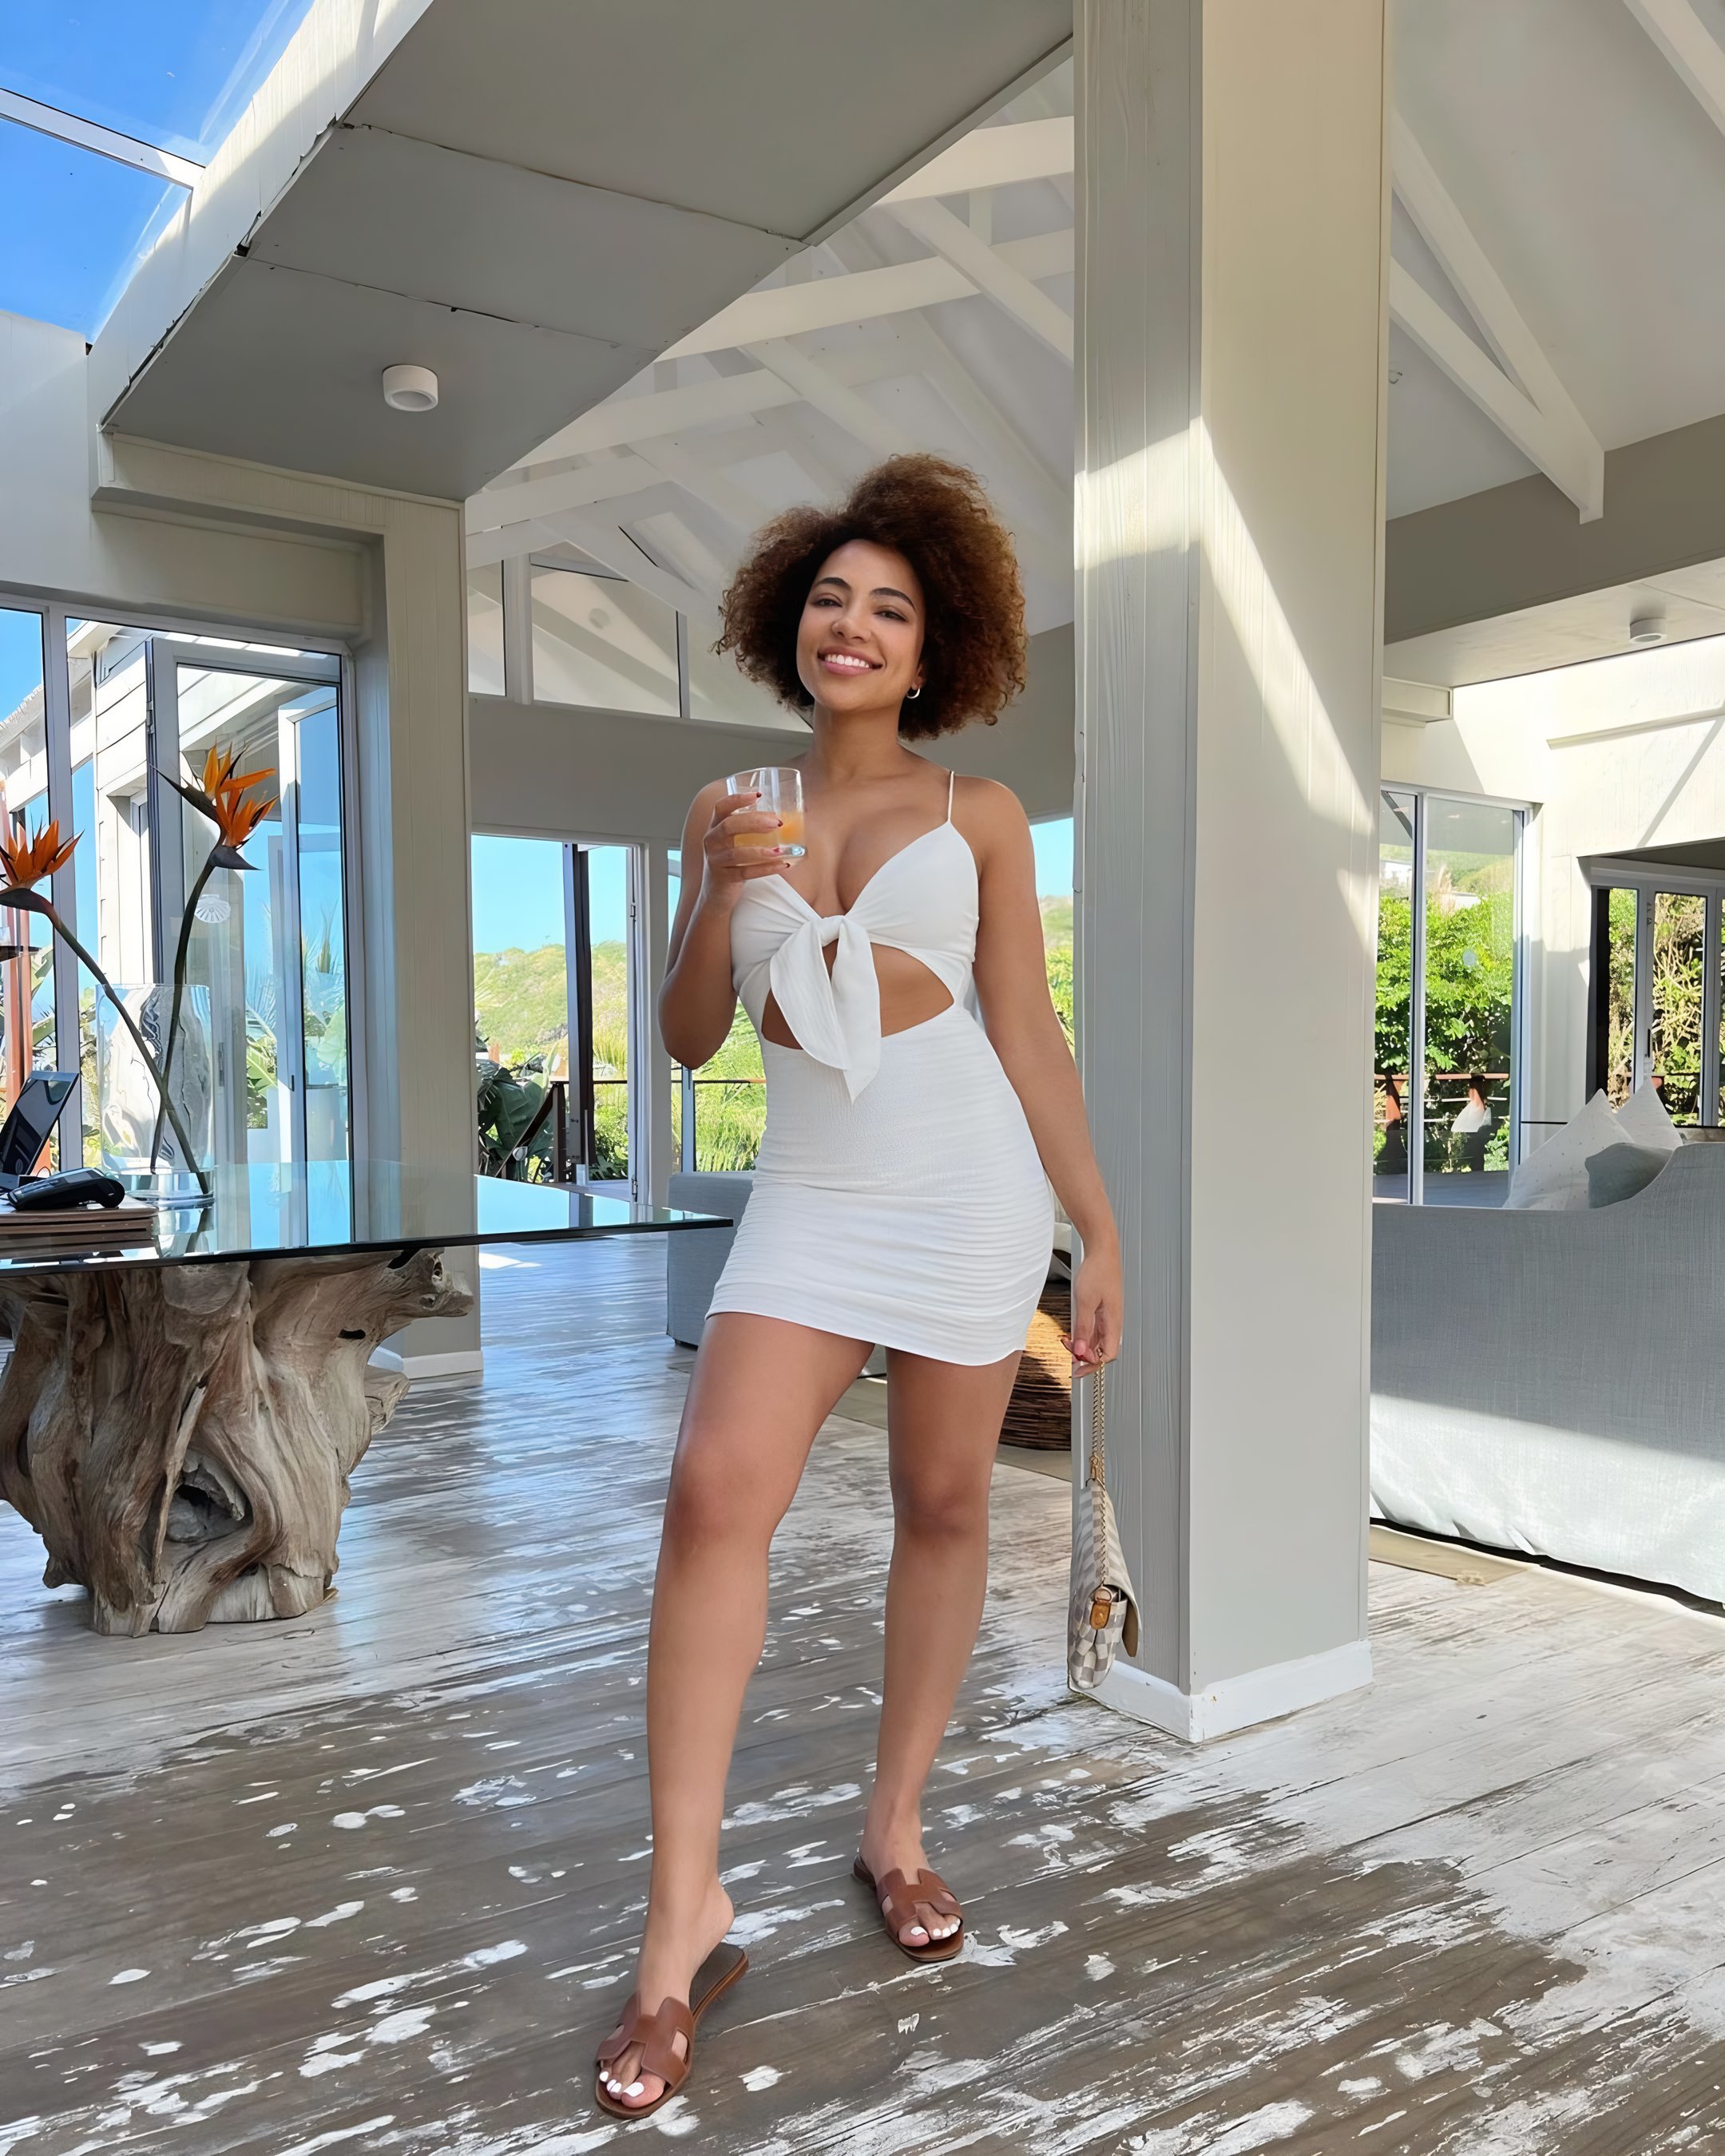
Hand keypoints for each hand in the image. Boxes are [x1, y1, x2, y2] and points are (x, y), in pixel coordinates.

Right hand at [700, 790, 794, 905]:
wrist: (716, 894)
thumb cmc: (733, 863)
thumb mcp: (736, 843)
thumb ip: (753, 830)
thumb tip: (792, 818)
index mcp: (715, 827)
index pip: (721, 807)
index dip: (737, 799)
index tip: (758, 794)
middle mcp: (712, 841)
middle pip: (729, 826)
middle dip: (754, 822)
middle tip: (777, 823)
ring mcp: (715, 860)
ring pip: (737, 853)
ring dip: (761, 851)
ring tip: (780, 850)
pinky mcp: (723, 879)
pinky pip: (745, 872)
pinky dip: (766, 869)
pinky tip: (782, 865)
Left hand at [1061, 1247, 1121, 1372]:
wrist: (1102, 1251)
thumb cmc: (1098, 1271)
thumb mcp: (1085, 1302)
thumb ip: (1083, 1328)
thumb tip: (1081, 1351)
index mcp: (1114, 1322)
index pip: (1107, 1355)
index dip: (1092, 1364)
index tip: (1076, 1366)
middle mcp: (1113, 1321)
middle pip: (1102, 1350)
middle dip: (1084, 1357)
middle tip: (1068, 1357)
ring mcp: (1108, 1316)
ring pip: (1097, 1341)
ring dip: (1082, 1346)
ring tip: (1066, 1343)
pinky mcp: (1102, 1310)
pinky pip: (1094, 1330)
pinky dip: (1083, 1334)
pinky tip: (1072, 1333)